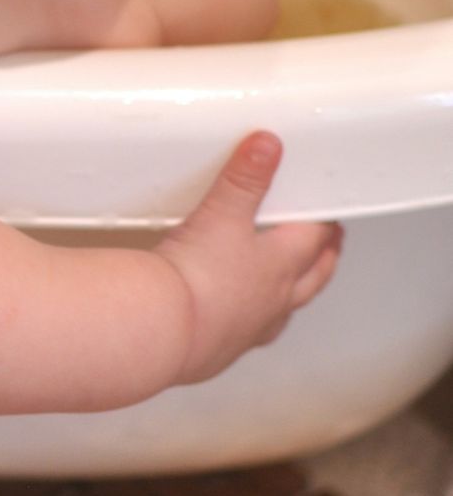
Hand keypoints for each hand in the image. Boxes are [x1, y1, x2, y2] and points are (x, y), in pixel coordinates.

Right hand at [155, 131, 342, 383]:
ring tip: (290, 287)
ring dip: (293, 295)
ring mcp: (251, 327)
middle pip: (312, 277)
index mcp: (281, 264)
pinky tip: (235, 321)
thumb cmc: (198, 278)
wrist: (164, 328)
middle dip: (323, 258)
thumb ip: (245, 178)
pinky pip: (248, 334)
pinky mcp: (222, 348)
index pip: (316, 238)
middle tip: (329, 246)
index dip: (326, 224)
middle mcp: (274, 299)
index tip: (332, 215)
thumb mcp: (222, 213)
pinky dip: (250, 324)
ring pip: (285, 309)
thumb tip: (267, 147)